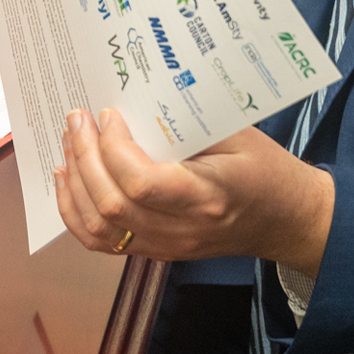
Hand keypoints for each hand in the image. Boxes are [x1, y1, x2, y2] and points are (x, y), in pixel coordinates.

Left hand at [55, 109, 335, 271]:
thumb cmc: (267, 170)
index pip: (143, 183)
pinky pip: (101, 242)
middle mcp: (181, 229)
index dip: (114, 149)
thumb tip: (138, 101)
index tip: (107, 115)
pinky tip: (68, 180)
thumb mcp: (239, 136)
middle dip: (85, 156)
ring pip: (98, 227)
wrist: (285, 219)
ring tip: (69, 143)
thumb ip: (190, 123)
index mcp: (207, 197)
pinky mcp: (155, 252)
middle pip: (112, 204)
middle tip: (77, 120)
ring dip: (74, 183)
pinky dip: (75, 211)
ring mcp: (165, 246)